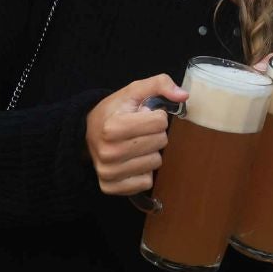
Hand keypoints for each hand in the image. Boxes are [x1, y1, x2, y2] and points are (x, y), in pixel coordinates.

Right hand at [85, 75, 185, 195]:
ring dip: (150, 152)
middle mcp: (108, 152)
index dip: (156, 116)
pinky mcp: (110, 187)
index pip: (160, 122)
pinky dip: (144, 171)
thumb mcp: (134, 91)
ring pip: (155, 163)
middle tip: (140, 131)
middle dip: (155, 133)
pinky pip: (146, 182)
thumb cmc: (115, 111)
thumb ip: (159, 84)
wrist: (88, 133)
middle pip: (160, 142)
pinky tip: (132, 161)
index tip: (143, 116)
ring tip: (135, 145)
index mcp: (112, 127)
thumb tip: (184, 95)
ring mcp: (108, 172)